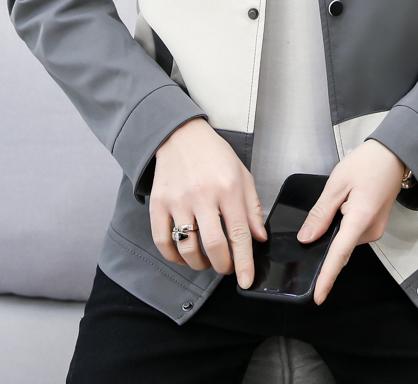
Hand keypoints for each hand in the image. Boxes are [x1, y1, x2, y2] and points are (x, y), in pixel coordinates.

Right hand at [149, 117, 267, 288]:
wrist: (181, 136)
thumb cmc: (214, 155)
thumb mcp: (242, 175)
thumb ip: (252, 208)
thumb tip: (258, 238)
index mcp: (228, 188)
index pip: (239, 234)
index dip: (244, 263)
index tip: (245, 280)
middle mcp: (202, 195)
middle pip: (214, 246)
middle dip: (223, 266)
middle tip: (226, 267)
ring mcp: (178, 200)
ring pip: (188, 248)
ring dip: (199, 264)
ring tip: (206, 261)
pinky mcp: (158, 203)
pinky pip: (163, 241)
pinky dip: (174, 257)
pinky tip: (183, 255)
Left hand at [297, 139, 405, 304]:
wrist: (393, 154)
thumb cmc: (367, 163)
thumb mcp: (337, 183)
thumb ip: (320, 213)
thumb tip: (307, 238)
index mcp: (361, 219)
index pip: (339, 255)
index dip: (327, 277)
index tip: (318, 296)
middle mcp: (371, 230)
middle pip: (339, 245)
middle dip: (327, 233)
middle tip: (334, 200)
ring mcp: (375, 229)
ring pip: (344, 238)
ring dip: (336, 225)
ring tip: (343, 194)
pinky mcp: (374, 225)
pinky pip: (352, 231)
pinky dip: (343, 223)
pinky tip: (346, 201)